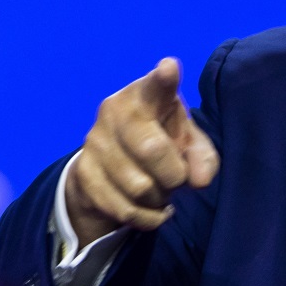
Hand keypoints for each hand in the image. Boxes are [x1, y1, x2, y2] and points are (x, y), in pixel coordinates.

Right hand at [64, 57, 219, 240]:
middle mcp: (114, 111)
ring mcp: (94, 142)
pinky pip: (125, 209)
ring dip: (159, 197)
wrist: (109, 167)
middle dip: (174, 174)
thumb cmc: (160, 143)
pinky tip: (152, 209)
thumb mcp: (187, 144)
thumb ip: (202, 157)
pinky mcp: (83, 173)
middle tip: (177, 178)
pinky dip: (148, 217)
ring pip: (139, 186)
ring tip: (160, 191)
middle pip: (151, 149)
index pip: (155, 86)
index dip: (163, 79)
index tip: (169, 68)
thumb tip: (200, 180)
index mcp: (145, 95)